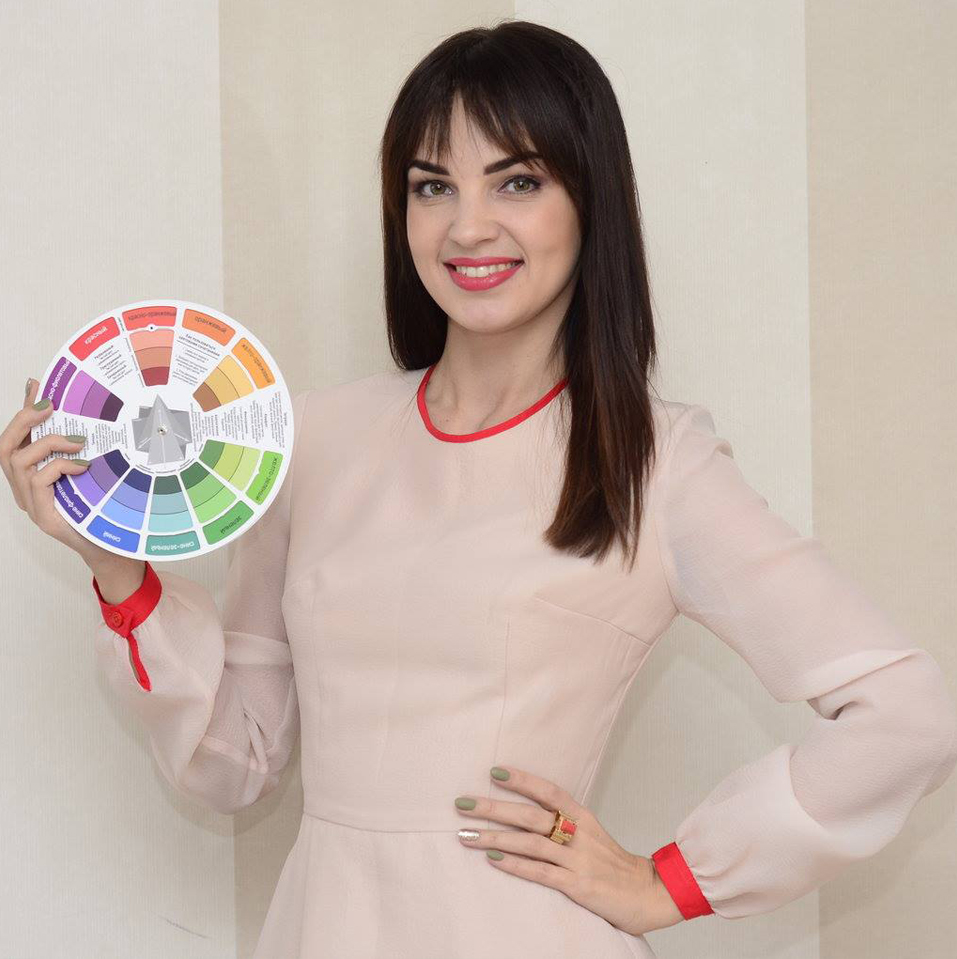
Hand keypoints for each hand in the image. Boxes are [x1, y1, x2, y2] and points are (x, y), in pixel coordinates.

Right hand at [1, 377, 108, 565]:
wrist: (112, 547)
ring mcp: (30, 503)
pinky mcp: (42, 516)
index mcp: (31, 475)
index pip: (17, 437)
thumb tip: (83, 417)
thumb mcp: (90, 470)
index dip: (24, 410)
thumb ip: (80, 447)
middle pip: (4, 446)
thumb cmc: (101, 508)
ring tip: (77, 441)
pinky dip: (60, 466)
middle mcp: (24, 488)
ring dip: (48, 444)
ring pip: (18, 460)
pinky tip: (82, 466)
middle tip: (50, 405)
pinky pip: (38, 479)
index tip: (36, 385)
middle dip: (24, 419)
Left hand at [454, 765, 684, 936]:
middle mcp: (579, 833)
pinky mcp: (578, 885)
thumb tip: (530, 812)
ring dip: (495, 838)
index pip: (549, 791)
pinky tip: (493, 860)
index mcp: (583, 817)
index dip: (522, 780)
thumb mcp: (593, 834)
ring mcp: (578, 859)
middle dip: (493, 808)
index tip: (494, 771)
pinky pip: (540, 872)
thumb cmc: (614, 864)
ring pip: (530, 843)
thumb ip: (565, 822)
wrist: (650, 893)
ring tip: (466, 835)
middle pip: (530, 815)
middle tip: (462, 803)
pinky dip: (515, 864)